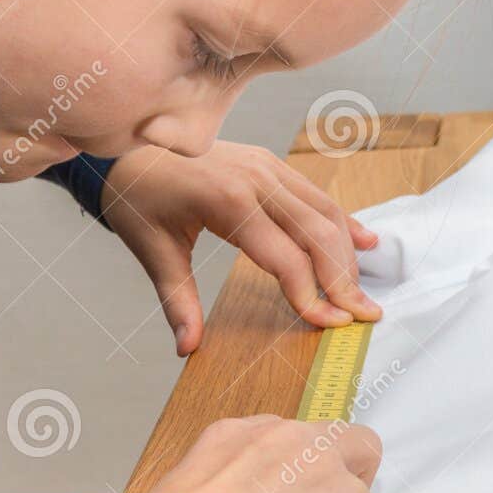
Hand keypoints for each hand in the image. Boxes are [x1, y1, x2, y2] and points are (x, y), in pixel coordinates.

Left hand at [102, 142, 381, 355]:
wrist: (126, 144)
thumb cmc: (138, 197)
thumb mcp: (153, 252)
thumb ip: (177, 301)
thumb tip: (186, 348)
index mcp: (229, 201)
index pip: (286, 259)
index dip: (311, 297)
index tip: (329, 326)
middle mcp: (257, 179)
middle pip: (318, 235)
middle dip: (344, 280)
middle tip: (366, 316)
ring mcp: (267, 166)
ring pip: (324, 213)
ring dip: (346, 254)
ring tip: (361, 293)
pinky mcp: (269, 163)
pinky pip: (314, 194)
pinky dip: (341, 220)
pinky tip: (364, 242)